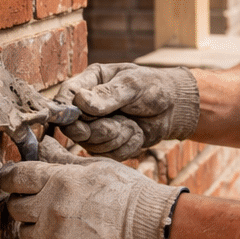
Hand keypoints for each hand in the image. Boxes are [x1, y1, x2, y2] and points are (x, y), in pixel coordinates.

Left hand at [0, 136, 187, 238]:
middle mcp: (51, 208)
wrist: (149, 225)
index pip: (16, 177)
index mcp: (59, 180)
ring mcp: (55, 236)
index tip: (11, 180)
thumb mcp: (96, 166)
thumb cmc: (127, 191)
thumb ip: (63, 159)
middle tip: (40, 203)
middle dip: (24, 203)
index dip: (9, 178)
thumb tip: (44, 144)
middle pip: (15, 207)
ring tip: (59, 223)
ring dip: (37, 228)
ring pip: (26, 234)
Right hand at [54, 63, 199, 160]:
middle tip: (116, 125)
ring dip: (116, 138)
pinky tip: (137, 133)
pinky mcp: (109, 144)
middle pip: (74, 128)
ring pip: (91, 145)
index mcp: (89, 83)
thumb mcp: (133, 85)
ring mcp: (97, 127)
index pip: (65, 98)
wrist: (174, 107)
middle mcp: (88, 107)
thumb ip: (108, 94)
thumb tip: (81, 102)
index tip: (80, 121)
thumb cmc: (153, 87)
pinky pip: (109, 155)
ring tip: (133, 125)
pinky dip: (127, 146)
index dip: (67, 113)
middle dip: (97, 130)